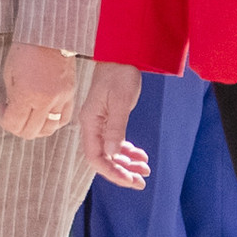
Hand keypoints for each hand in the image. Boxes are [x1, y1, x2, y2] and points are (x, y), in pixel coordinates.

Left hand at [0, 42, 79, 140]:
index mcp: (27, 94)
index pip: (13, 124)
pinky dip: (53, 122)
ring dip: (36, 128)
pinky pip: (63, 118)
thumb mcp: (10, 73)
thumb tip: (13, 111)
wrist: (50, 35)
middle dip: (17, 127)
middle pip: (30, 132)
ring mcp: (61, 98)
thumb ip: (12, 97)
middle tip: (13, 115)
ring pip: (49, 129)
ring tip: (29, 117)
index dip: (3, 120)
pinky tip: (44, 115)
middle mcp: (46, 100)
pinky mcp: (71, 94)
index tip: (2, 108)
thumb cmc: (26, 49)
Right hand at [74, 60, 150, 185]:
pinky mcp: (109, 120)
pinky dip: (128, 151)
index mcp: (90, 123)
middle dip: (122, 173)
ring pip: (111, 153)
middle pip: (104, 159)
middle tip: (141, 182)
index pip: (96, 157)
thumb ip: (116, 128)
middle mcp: (92, 126)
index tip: (130, 180)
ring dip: (127, 164)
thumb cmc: (119, 74)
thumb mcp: (121, 101)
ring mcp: (100, 124)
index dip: (112, 172)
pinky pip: (116, 142)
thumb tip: (112, 154)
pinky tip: (141, 155)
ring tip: (145, 170)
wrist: (121, 54)